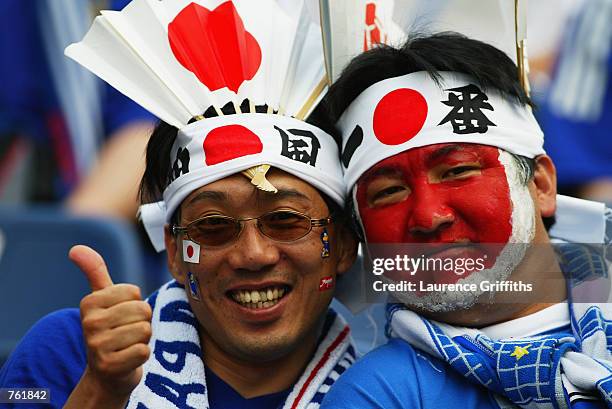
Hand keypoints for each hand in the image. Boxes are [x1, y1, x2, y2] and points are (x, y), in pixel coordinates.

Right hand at [69, 245, 151, 398]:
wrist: (106, 373)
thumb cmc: (110, 329)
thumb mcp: (101, 299)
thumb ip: (94, 271)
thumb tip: (76, 248)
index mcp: (89, 303)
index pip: (134, 291)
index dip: (135, 303)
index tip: (120, 315)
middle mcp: (89, 323)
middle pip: (142, 310)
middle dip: (141, 321)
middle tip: (126, 332)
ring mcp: (98, 346)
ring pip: (144, 330)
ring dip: (142, 338)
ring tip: (127, 345)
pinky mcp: (110, 366)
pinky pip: (144, 351)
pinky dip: (142, 355)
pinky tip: (127, 358)